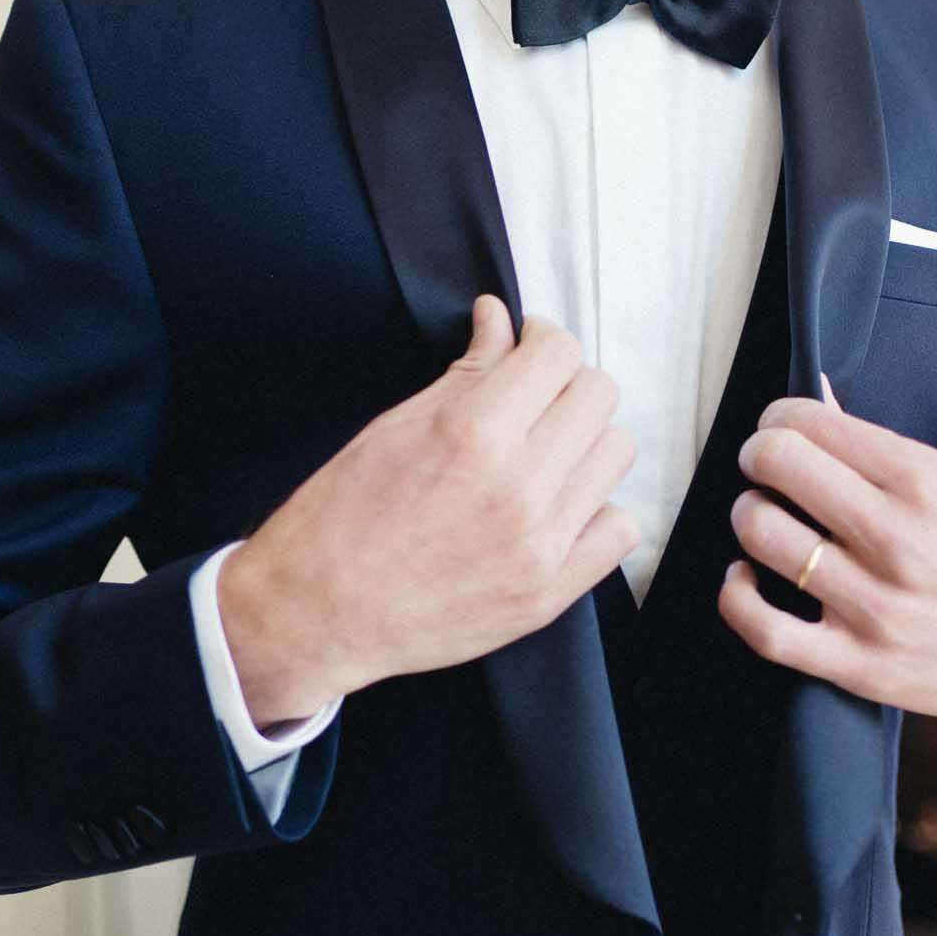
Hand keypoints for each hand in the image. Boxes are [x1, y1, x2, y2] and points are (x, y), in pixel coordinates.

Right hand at [218, 295, 639, 728]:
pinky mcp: (549, 592)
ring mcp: (540, 544)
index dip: (541, 339)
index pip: (557, 353)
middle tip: (534, 398)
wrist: (317, 614)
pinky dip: (597, 511)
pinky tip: (559, 508)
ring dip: (584, 442)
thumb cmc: (340, 519)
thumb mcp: (393, 427)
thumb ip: (464, 373)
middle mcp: (518, 486)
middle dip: (566, 384)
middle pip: (598, 396)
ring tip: (544, 454)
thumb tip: (500, 322)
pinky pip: (619, 530)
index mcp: (473, 433)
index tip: (526, 349)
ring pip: (616, 454)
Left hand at [716, 377, 936, 734]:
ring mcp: (874, 605)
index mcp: (924, 482)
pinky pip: (766, 629)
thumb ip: (887, 455)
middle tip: (763, 467)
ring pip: (762, 538)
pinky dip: (737, 596)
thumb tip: (816, 410)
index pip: (811, 425)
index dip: (778, 421)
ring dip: (749, 518)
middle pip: (777, 469)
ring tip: (760, 519)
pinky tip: (744, 578)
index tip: (778, 430)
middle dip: (758, 458)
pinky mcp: (860, 664)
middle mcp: (895, 539)